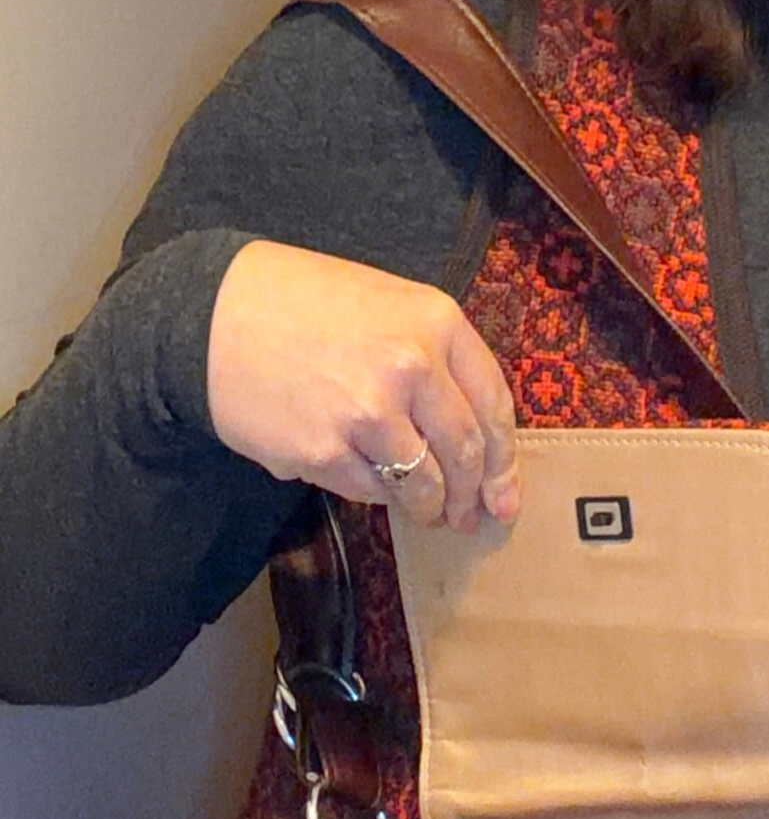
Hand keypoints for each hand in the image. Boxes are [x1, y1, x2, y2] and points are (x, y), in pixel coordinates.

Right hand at [207, 240, 519, 529]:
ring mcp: (369, 413)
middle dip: (472, 495)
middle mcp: (412, 367)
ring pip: (422, 483)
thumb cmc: (300, 302)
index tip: (505, 490)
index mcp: (435, 322)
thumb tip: (469, 431)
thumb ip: (432, 356)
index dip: (504, 458)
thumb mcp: (385, 302)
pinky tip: (372, 486)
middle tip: (470, 517)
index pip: (492, 404)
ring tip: (427, 514)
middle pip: (465, 452)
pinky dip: (378, 496)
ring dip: (429, 508)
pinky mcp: (324, 452)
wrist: (213, 313)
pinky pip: (370, 491)